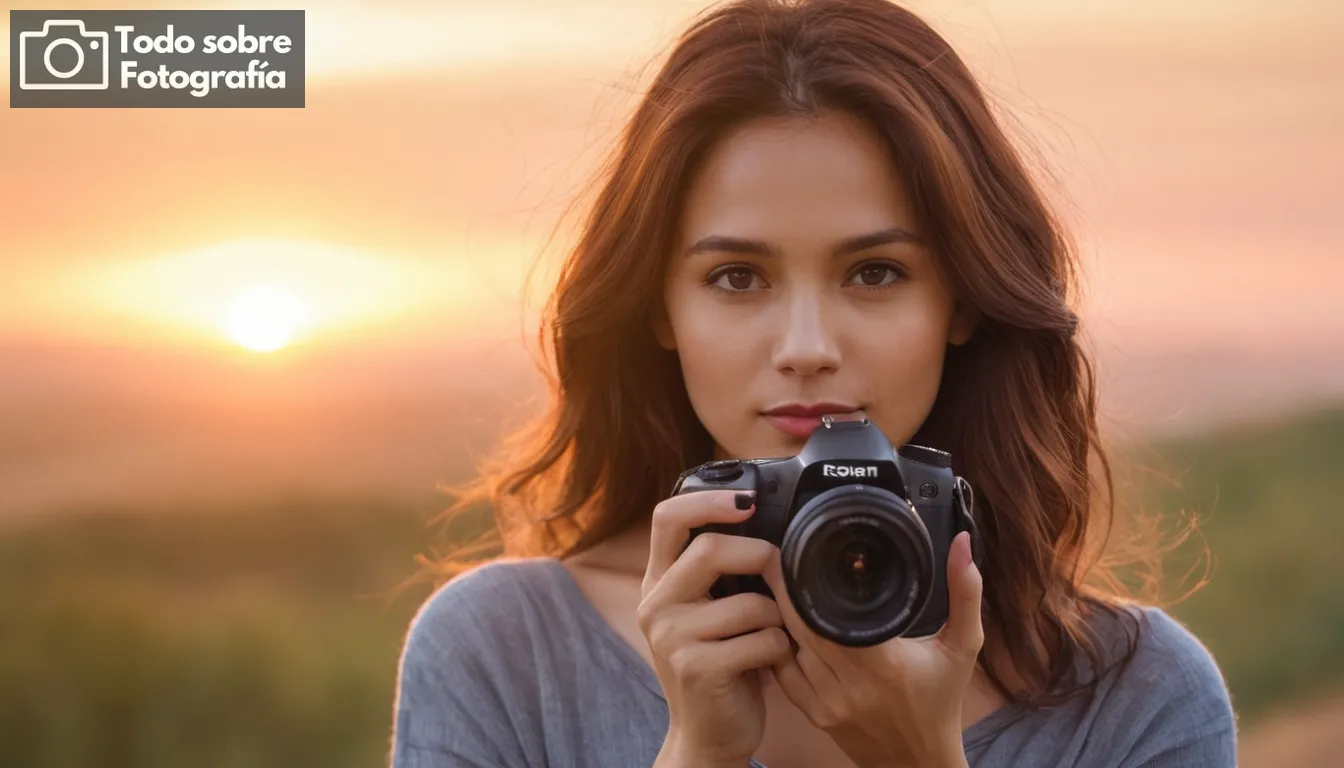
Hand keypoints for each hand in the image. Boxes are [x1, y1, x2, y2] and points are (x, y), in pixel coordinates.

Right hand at [639, 489, 792, 767]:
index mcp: (658, 582)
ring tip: (774, 632)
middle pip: (709, 549)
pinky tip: (772, 660)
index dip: (708, 500)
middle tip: (779, 571)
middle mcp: (656, 604)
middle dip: (759, 556)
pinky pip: (761, 639)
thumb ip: (716, 570)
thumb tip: (763, 523)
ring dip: (778, 617)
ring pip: (748, 601)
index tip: (746, 501)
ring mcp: (672, 637)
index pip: (667, 517)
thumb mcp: (705, 611)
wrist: (706, 736)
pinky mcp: (697, 668)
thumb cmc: (719, 665)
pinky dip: (780, 648)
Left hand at [764, 531, 982, 767]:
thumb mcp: (963, 647)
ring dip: (779, 617)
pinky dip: (779, 647)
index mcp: (885, 662)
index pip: (831, 613)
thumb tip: (964, 542)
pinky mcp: (815, 714)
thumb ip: (965, 594)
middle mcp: (852, 683)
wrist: (921, 763)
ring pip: (788, 647)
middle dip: (784, 589)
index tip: (798, 551)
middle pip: (801, 625)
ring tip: (775, 585)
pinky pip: (783, 673)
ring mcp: (829, 701)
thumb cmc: (942, 701)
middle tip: (776, 557)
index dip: (807, 582)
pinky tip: (777, 626)